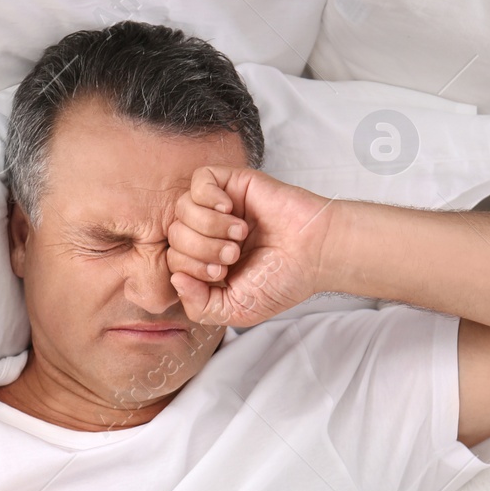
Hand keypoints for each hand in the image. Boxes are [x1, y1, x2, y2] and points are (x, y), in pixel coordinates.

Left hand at [165, 165, 333, 326]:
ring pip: (182, 208)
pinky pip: (199, 180)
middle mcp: (209, 232)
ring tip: (239, 235)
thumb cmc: (282, 280)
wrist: (315, 253)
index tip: (223, 274)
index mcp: (207, 261)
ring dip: (209, 227)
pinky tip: (232, 211)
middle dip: (201, 250)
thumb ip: (200, 306)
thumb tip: (176, 279)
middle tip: (234, 255)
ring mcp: (219, 207)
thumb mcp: (237, 310)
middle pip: (174, 235)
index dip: (191, 269)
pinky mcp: (233, 182)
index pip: (173, 261)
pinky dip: (209, 198)